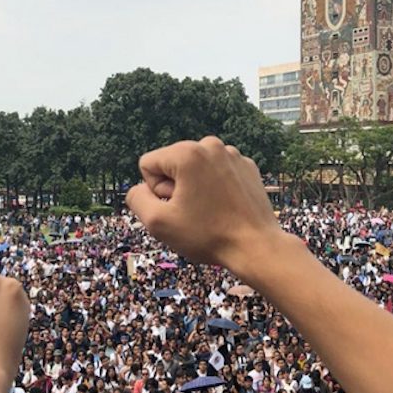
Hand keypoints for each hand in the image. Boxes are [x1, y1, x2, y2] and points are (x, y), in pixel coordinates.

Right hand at [126, 137, 282, 271]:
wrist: (256, 247)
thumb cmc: (207, 236)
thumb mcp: (157, 223)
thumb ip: (136, 199)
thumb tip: (139, 189)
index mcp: (187, 152)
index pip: (148, 165)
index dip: (155, 192)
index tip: (176, 207)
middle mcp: (210, 145)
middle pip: (172, 164)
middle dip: (175, 188)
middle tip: (193, 212)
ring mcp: (232, 154)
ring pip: (195, 169)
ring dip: (195, 189)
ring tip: (211, 211)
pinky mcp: (247, 166)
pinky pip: (217, 173)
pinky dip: (216, 189)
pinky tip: (226, 208)